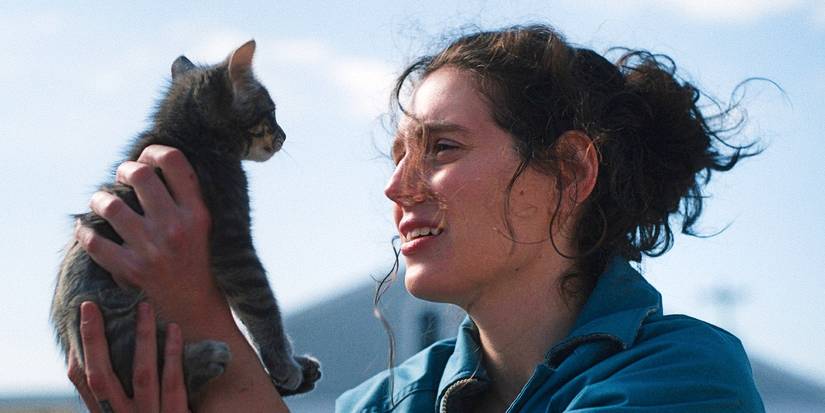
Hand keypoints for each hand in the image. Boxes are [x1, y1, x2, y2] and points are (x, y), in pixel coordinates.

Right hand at [68, 301, 188, 412]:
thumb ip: (118, 391)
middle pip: (101, 377)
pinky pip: (173, 384)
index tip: (84, 312)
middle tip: (91, 304)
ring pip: (142, 374)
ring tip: (144, 306)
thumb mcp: (127, 409)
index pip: (84, 380)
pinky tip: (174, 329)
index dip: (82, 347)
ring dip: (142, 337)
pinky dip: (172, 355)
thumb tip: (103, 347)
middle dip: (93, 339)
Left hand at [75, 145, 221, 324]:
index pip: (173, 161)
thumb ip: (183, 199)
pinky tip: (87, 230)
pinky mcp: (131, 270)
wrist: (195, 311)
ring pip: (110, 205)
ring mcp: (152, 249)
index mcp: (197, 213)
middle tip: (121, 179)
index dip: (153, 151)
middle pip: (139, 175)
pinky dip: (84, 232)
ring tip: (102, 204)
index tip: (146, 159)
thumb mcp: (203, 228)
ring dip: (99, 200)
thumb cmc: (196, 263)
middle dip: (124, 171)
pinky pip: (93, 241)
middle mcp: (176, 227)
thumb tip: (149, 164)